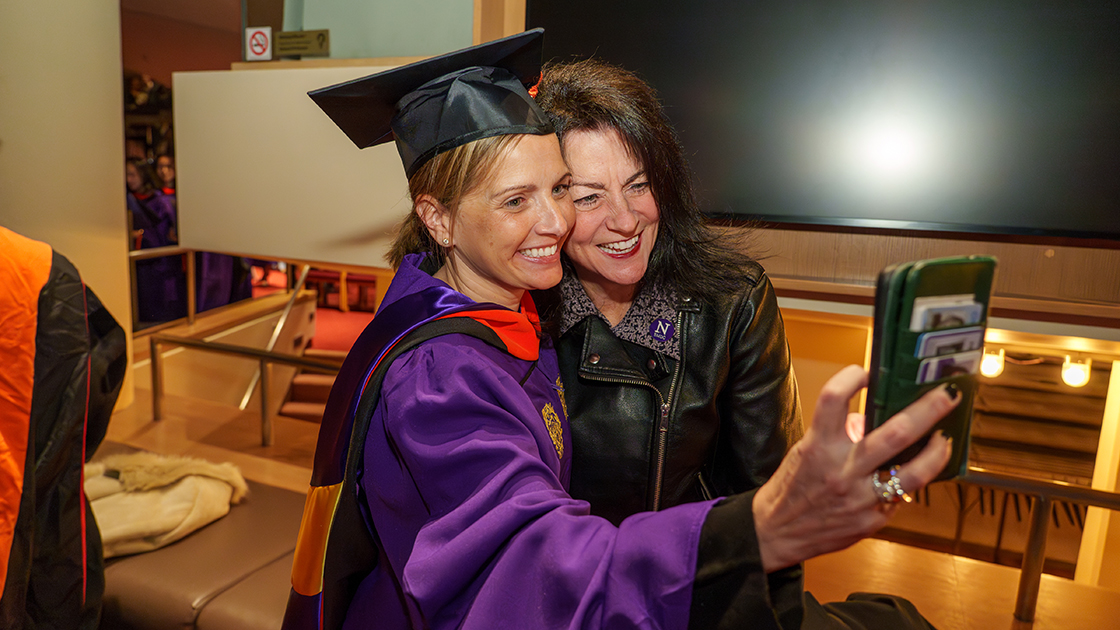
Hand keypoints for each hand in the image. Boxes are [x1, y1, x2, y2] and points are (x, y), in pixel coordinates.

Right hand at [751, 365, 956, 571]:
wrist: (776, 531)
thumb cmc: (792, 486)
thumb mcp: (806, 450)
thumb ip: (837, 432)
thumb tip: (868, 420)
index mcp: (818, 445)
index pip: (834, 398)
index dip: (852, 377)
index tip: (867, 371)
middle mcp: (841, 469)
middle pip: (896, 433)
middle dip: (928, 410)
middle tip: (947, 396)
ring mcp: (859, 498)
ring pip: (913, 473)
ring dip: (937, 452)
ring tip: (944, 440)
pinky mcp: (870, 521)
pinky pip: (898, 499)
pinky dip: (905, 487)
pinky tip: (907, 479)